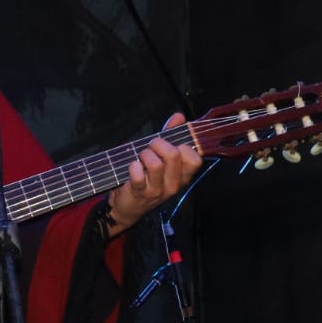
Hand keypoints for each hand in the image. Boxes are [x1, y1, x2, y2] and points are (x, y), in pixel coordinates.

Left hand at [106, 112, 202, 236]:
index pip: (195, 159)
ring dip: (144, 154)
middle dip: (158, 144)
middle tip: (150, 147)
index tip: (171, 144)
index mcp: (182, 176)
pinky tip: (132, 167)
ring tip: (140, 158)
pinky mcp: (140, 193)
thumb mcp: (161, 157)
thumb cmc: (145, 177)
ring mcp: (158, 190)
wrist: (127, 206)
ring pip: (156, 164)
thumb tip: (179, 116)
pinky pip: (138, 174)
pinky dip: (133, 166)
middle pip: (174, 155)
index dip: (183, 146)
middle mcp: (174, 184)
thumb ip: (171, 136)